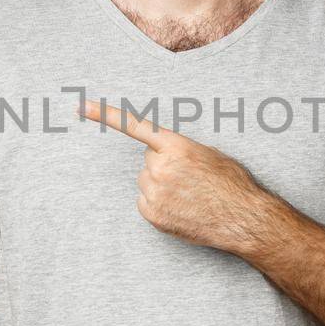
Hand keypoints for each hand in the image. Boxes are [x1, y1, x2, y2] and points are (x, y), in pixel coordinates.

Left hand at [78, 97, 278, 254]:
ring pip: (146, 181)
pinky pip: (145, 201)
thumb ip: (180, 149)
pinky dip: (159, 204)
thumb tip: (163, 156)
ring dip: (161, 185)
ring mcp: (155, 193)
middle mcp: (161, 168)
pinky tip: (181, 208)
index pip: (135, 126)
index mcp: (176, 146)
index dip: (106, 115)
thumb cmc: (231, 184)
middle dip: (164, 165)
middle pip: (148, 160)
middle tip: (190, 177)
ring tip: (189, 194)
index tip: (81, 105)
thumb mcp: (209, 154)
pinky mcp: (153, 215)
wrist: (243, 219)